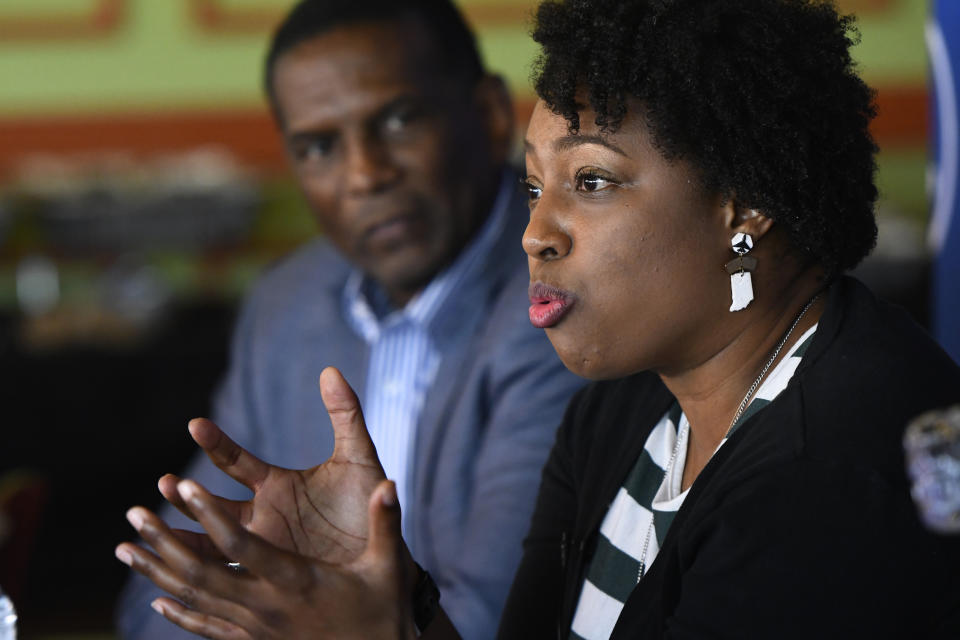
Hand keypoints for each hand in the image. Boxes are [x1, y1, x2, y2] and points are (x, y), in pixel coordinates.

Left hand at [116, 478, 415, 638]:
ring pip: (196, 599)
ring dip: (158, 571)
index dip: (209, 514)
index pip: (240, 545)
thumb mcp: (389, 568)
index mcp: (295, 581)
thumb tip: (390, 485)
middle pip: (202, 571)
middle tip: (134, 513)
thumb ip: (385, 524)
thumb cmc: (383, 613)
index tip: (184, 486)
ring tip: (125, 549)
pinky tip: (158, 600)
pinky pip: (208, 628)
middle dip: (165, 540)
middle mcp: (266, 605)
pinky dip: (180, 614)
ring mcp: (256, 627)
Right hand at [160, 367, 384, 564]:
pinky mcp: (269, 576)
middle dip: (186, 493)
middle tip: (164, 483)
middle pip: (212, 502)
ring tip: (152, 525)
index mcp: (277, 485)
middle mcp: (262, 514)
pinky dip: (199, 574)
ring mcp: (261, 546)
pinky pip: (227, 575)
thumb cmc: (370, 503)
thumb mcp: (358, 458)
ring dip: (182, 533)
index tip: (196, 425)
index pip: (236, 460)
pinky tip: (170, 575)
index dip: (216, 443)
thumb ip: (345, 415)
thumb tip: (330, 369)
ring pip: (210, 540)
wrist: (384, 550)